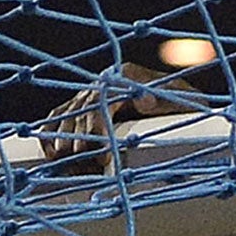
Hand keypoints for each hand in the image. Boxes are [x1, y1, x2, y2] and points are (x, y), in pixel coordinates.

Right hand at [39, 61, 201, 171]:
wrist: (178, 109)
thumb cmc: (183, 106)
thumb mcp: (184, 101)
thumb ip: (168, 99)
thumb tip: (146, 99)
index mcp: (127, 76)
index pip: (103, 98)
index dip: (97, 123)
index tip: (100, 146)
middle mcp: (105, 82)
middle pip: (81, 107)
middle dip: (79, 135)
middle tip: (81, 158)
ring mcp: (91, 95)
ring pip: (65, 113)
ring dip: (62, 136)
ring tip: (64, 158)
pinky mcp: (82, 109)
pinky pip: (57, 118)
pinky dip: (51, 134)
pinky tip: (52, 153)